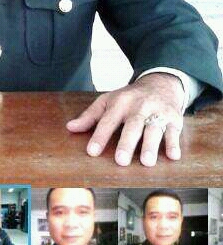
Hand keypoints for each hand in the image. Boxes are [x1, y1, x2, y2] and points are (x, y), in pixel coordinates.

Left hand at [66, 73, 184, 166]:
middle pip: (133, 125)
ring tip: (146, 162)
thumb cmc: (130, 97)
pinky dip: (174, 143)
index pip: (108, 120)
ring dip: (151, 145)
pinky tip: (173, 156)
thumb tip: (70, 128)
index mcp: (120, 102)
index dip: (99, 136)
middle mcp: (139, 106)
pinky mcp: (174, 118)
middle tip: (121, 161)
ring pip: (154, 128)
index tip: (92, 152)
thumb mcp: (108, 101)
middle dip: (127, 143)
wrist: (160, 83)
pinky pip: (174, 131)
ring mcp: (158, 112)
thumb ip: (90, 116)